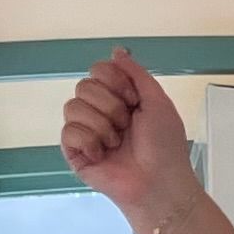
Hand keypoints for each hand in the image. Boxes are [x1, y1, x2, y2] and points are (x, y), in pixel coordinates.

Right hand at [60, 49, 200, 229]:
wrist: (159, 183)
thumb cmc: (165, 147)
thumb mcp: (157, 102)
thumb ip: (136, 73)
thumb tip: (118, 50)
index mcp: (119, 98)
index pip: (99, 70)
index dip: (114, 81)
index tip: (133, 100)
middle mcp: (100, 111)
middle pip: (84, 86)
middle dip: (110, 106)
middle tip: (127, 126)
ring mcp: (86, 131)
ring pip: (73, 106)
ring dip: (102, 125)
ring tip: (117, 143)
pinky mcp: (75, 152)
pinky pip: (68, 131)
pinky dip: (89, 141)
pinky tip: (103, 154)